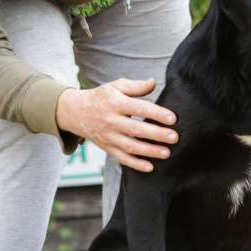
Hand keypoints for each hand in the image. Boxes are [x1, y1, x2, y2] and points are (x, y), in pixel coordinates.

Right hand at [55, 78, 178, 172]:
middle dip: (156, 135)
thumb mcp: (116, 86)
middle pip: (136, 130)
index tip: (173, 118)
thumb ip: (136, 86)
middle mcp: (111, 121)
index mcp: (115, 103)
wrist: (76, 112)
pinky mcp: (107, 147)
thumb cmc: (102, 97)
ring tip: (167, 152)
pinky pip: (121, 158)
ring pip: (130, 147)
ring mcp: (108, 136)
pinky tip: (150, 167)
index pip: (139, 108)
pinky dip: (135, 164)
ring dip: (149, 151)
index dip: (156, 114)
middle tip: (174, 137)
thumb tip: (153, 83)